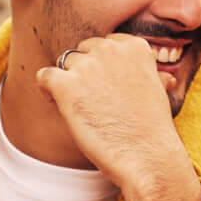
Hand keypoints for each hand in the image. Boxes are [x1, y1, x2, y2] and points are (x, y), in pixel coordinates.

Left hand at [36, 35, 200, 200]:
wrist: (146, 156)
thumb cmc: (151, 130)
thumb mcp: (156, 90)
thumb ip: (143, 72)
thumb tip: (150, 75)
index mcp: (135, 46)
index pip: (106, 44)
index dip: (103, 67)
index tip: (107, 88)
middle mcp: (110, 49)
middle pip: (84, 52)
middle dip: (85, 72)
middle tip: (93, 100)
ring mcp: (87, 65)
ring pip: (65, 63)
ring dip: (68, 82)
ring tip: (80, 108)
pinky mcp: (66, 85)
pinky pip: (44, 76)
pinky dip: (47, 90)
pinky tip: (60, 106)